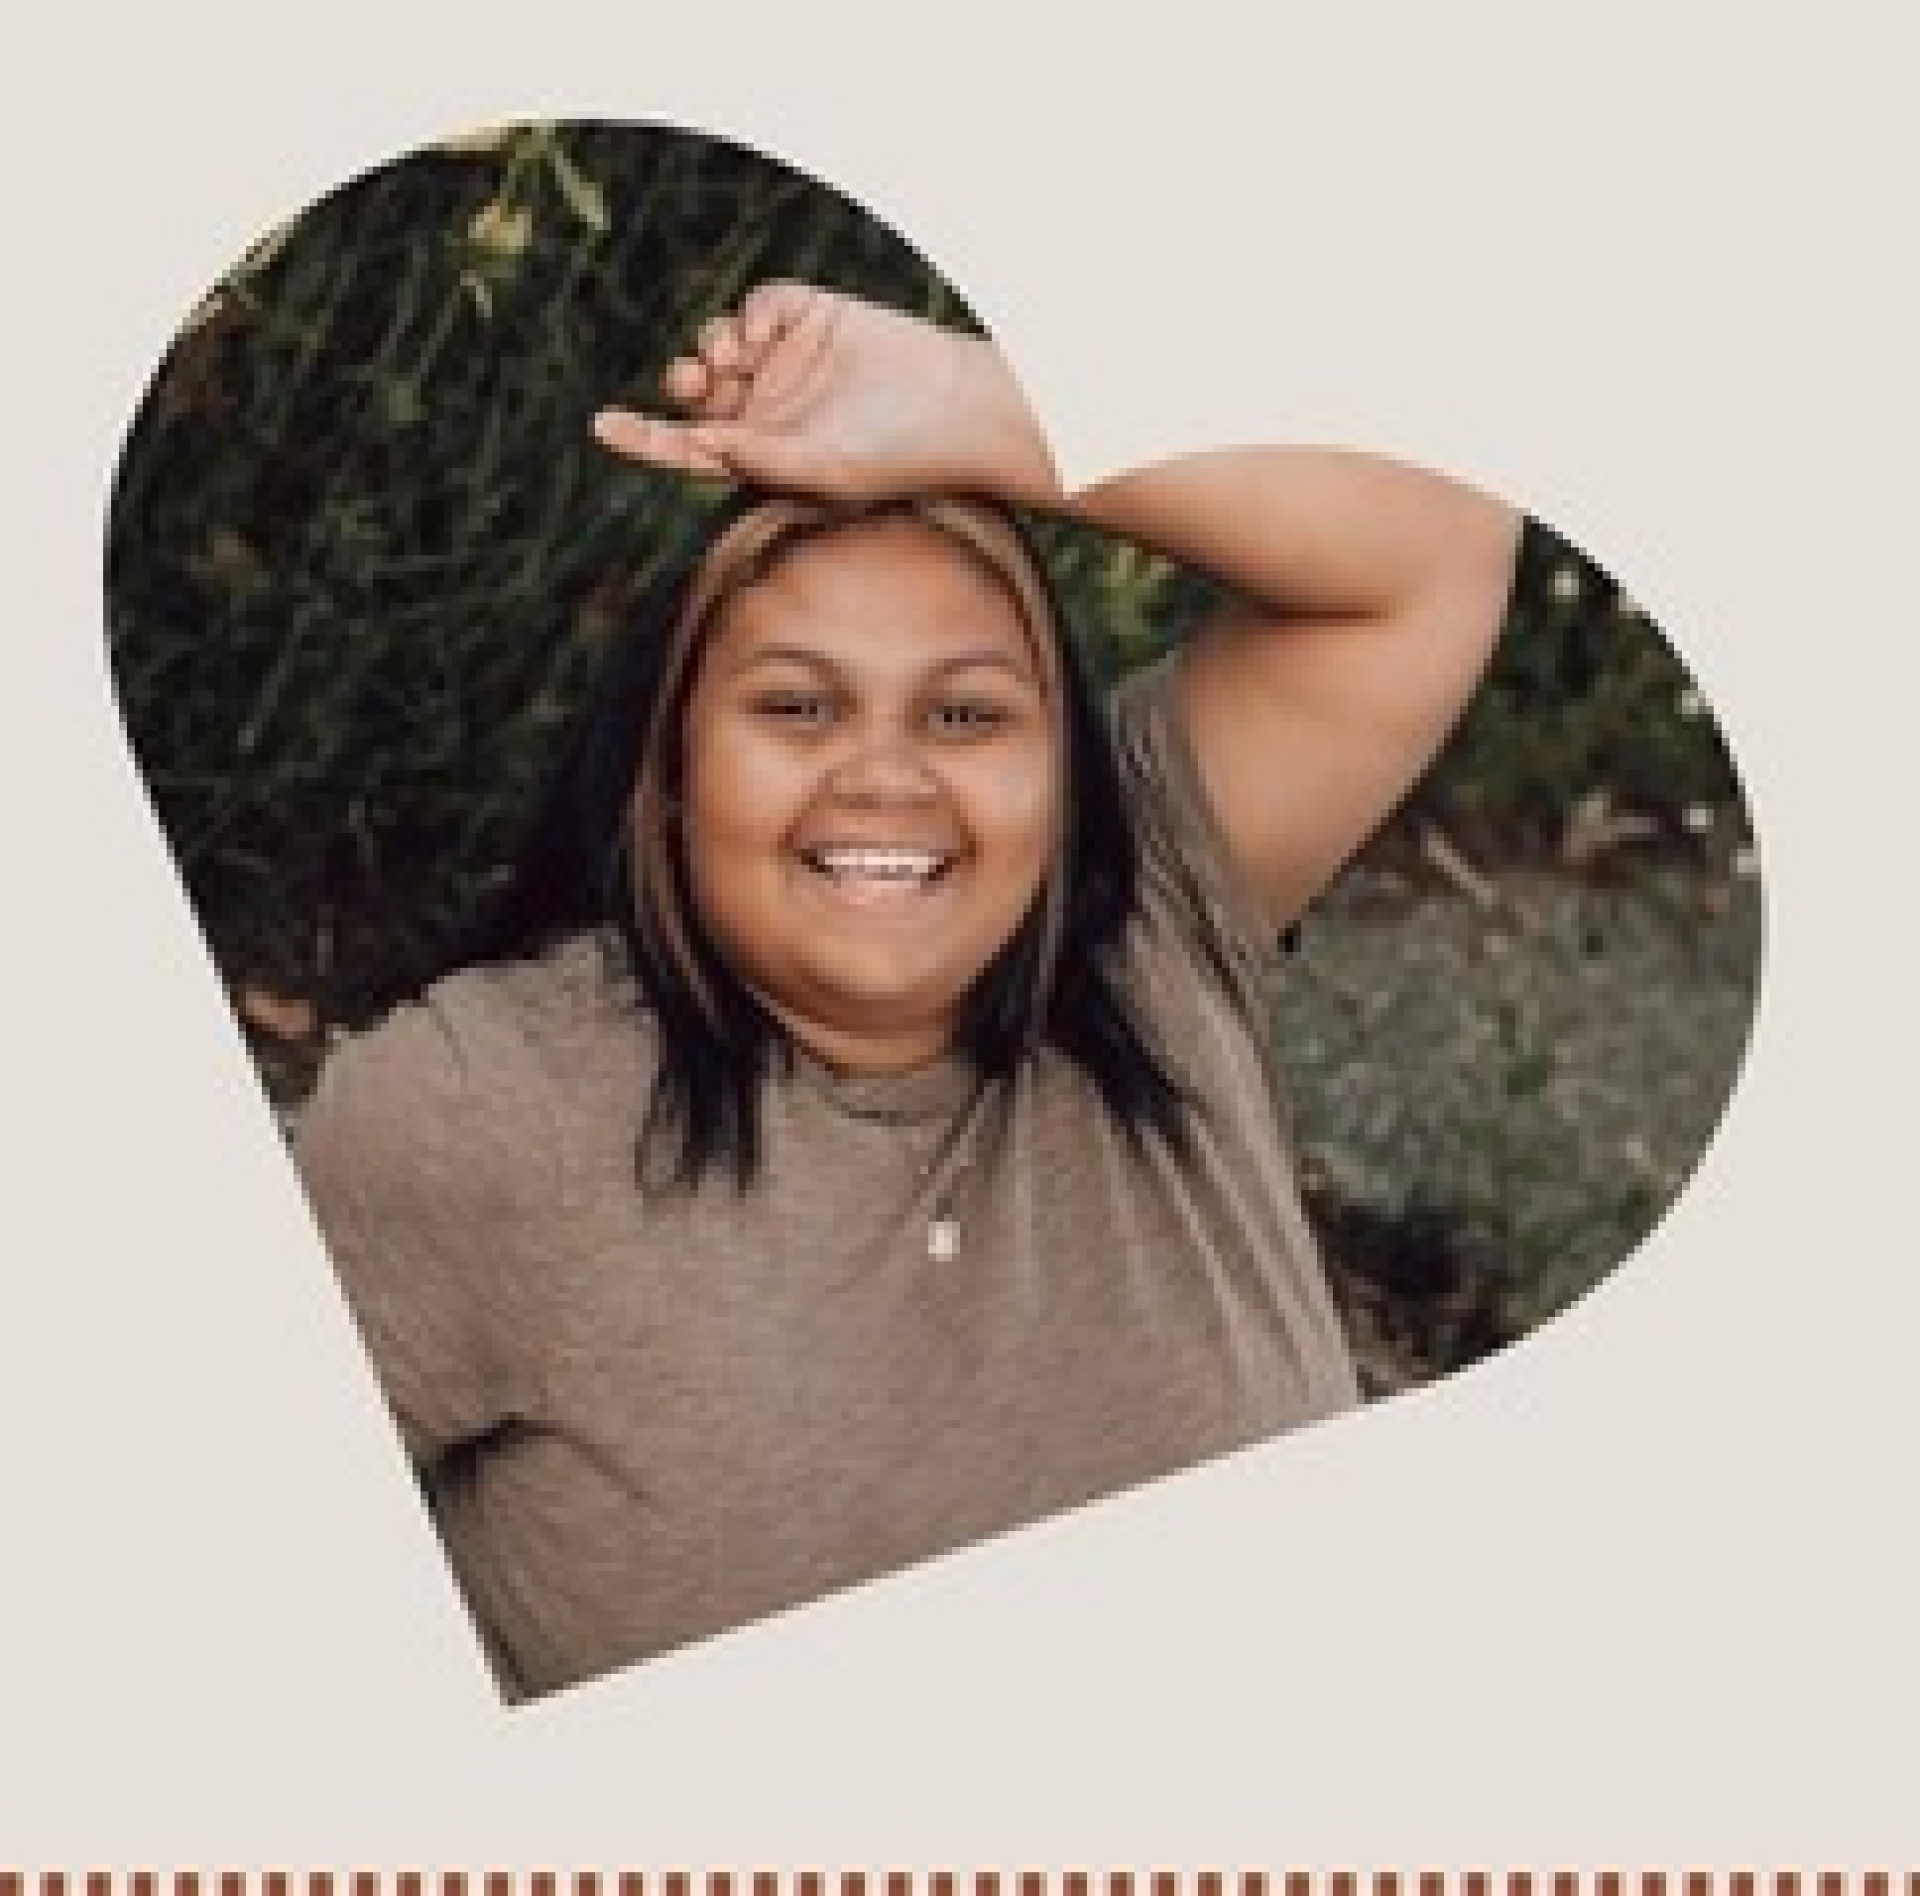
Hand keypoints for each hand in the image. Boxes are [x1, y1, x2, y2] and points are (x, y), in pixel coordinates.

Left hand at [591, 282, 1056, 506]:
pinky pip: (759, 304)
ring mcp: (785, 359)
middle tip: (694, 380)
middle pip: (696, 390)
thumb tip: (698, 440)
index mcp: (759, 453)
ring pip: (719, 343)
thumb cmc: (894, 459)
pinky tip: (766, 332)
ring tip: (733, 356)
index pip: (686, 446)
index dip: (642, 437)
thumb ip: (760, 457)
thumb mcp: (823, 470)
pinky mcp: (810, 315)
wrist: (952, 408)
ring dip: (712, 346)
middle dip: (684, 382)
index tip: (602, 426)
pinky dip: (752, 312)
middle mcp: (765, 406)